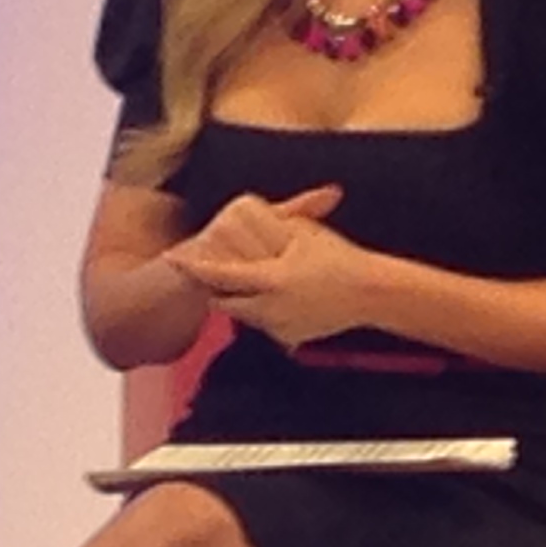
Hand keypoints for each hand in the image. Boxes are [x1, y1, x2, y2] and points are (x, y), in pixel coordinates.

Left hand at [167, 189, 387, 348]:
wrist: (372, 293)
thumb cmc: (341, 260)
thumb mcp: (306, 233)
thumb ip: (277, 220)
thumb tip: (249, 208)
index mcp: (270, 279)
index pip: (220, 273)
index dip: (193, 267)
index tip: (173, 259)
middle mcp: (270, 308)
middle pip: (224, 301)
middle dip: (215, 288)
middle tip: (213, 274)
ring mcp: (281, 327)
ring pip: (244, 316)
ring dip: (241, 301)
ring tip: (252, 284)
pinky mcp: (291, 339)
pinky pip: (267, 326)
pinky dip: (266, 314)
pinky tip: (281, 299)